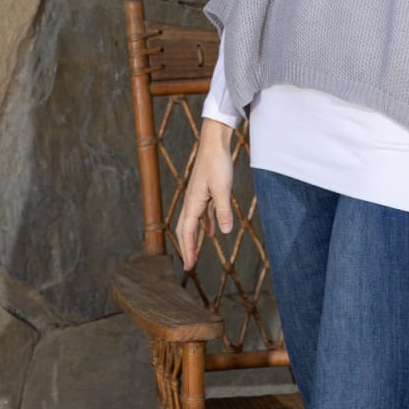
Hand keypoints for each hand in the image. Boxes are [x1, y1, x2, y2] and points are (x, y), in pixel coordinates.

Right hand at [177, 118, 234, 270]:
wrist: (215, 142)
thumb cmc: (217, 163)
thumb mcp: (223, 189)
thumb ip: (223, 211)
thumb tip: (222, 233)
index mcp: (193, 202)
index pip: (187, 232)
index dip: (188, 250)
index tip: (189, 267)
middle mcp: (192, 201)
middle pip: (185, 229)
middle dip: (187, 247)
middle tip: (189, 264)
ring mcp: (198, 195)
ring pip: (193, 221)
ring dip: (194, 237)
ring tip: (196, 252)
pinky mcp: (206, 190)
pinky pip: (203, 213)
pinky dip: (205, 224)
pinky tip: (212, 231)